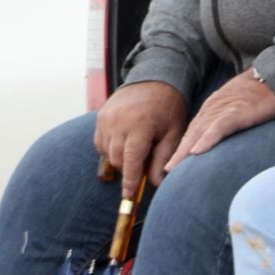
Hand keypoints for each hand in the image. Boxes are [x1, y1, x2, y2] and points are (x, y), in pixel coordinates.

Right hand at [92, 81, 187, 200]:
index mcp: (139, 126)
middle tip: (143, 166)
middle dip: (128, 169)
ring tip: (136, 151)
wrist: (155, 78)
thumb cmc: (168, 107)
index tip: (128, 196)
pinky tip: (125, 143)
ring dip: (120, 159)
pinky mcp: (100, 117)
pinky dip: (110, 148)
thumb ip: (163, 158)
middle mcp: (118, 122)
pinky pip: (100, 142)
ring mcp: (106, 119)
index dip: (129, 181)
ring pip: (107, 152)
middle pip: (117, 159)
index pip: (130, 161)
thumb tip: (154, 183)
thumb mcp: (174, 133)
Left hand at [164, 70, 274, 172]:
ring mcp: (224, 110)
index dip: (181, 149)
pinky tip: (197, 152)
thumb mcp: (239, 107)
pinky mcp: (237, 112)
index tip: (171, 165)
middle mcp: (213, 109)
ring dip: (184, 151)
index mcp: (212, 109)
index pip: (192, 132)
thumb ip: (227, 121)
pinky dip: (207, 140)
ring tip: (172, 168)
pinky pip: (219, 127)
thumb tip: (222, 138)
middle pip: (191, 135)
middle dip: (176, 154)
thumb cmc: (262, 93)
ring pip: (199, 133)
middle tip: (164, 172)